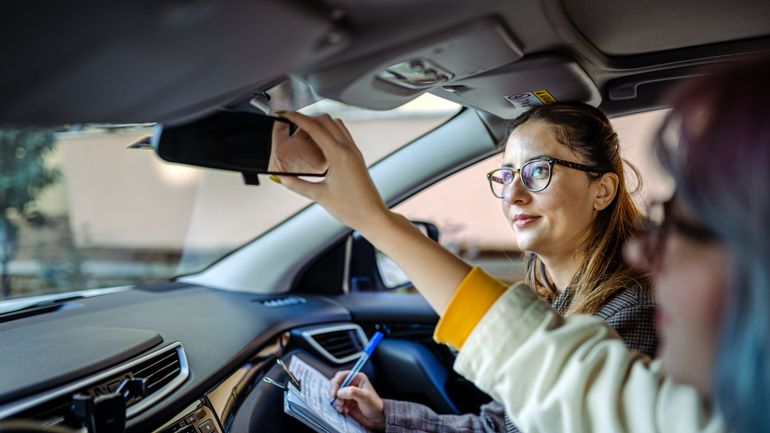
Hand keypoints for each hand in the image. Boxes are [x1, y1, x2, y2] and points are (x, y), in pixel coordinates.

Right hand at [276, 112, 390, 231]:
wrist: (372, 216)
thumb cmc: (351, 208)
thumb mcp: (319, 196)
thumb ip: (297, 185)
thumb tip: (281, 178)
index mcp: (339, 155)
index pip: (315, 127)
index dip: (297, 118)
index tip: (285, 115)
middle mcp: (348, 149)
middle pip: (326, 120)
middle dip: (307, 118)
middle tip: (292, 125)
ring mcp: (354, 151)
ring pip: (336, 124)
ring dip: (319, 123)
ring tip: (304, 133)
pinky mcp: (356, 156)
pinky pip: (342, 134)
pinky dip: (329, 131)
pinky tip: (319, 143)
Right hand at [329, 371, 385, 431]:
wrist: (376, 419)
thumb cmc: (374, 405)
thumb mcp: (365, 397)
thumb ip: (353, 392)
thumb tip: (340, 391)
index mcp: (357, 378)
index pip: (341, 375)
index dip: (335, 383)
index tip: (334, 393)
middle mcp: (351, 384)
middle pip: (335, 384)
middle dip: (335, 394)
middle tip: (339, 402)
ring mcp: (347, 393)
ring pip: (334, 394)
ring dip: (336, 402)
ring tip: (343, 407)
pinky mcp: (344, 401)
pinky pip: (335, 402)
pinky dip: (338, 407)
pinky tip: (345, 410)